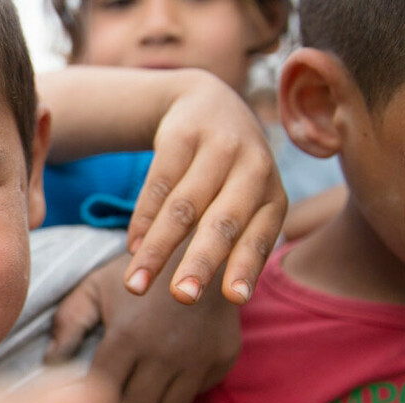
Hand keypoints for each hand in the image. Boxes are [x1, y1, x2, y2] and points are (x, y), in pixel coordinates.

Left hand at [47, 251, 239, 402]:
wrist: (199, 245)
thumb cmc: (138, 268)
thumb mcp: (95, 287)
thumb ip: (69, 322)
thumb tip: (50, 360)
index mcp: (126, 337)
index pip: (102, 390)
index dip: (94, 391)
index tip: (94, 383)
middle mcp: (163, 353)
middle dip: (123, 397)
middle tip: (121, 379)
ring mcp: (198, 358)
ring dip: (155, 394)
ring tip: (148, 372)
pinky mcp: (224, 358)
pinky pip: (200, 391)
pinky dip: (186, 384)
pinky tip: (175, 361)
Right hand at [126, 70, 285, 304]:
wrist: (205, 101)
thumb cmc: (225, 172)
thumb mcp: (243, 198)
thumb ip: (234, 237)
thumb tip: (207, 290)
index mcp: (272, 194)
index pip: (260, 236)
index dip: (247, 267)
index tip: (234, 300)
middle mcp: (252, 169)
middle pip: (222, 223)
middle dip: (200, 262)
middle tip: (182, 298)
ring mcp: (217, 148)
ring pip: (183, 207)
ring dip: (157, 250)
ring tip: (135, 285)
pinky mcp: (183, 135)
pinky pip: (159, 184)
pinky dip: (143, 219)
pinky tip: (132, 247)